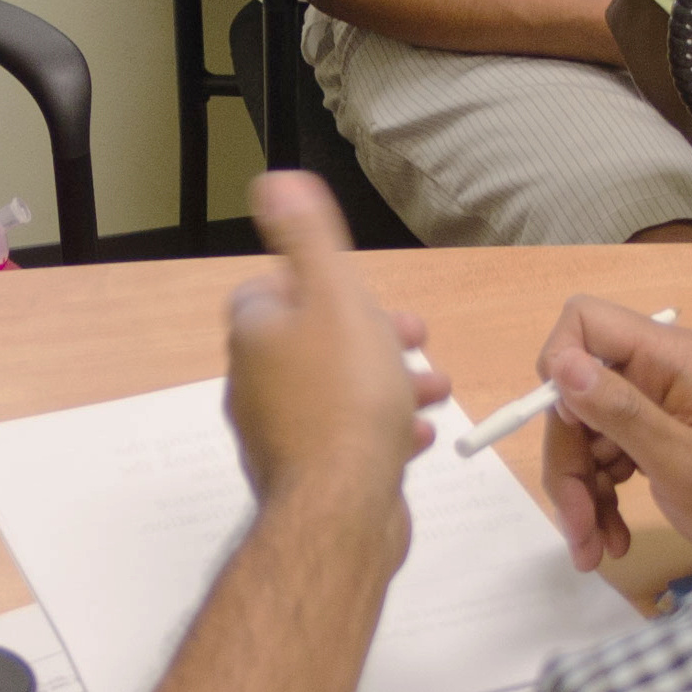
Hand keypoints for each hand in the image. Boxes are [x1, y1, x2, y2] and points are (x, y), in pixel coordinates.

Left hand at [223, 174, 451, 560]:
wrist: (342, 509)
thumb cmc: (343, 402)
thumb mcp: (336, 297)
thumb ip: (308, 238)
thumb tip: (275, 183)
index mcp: (257, 335)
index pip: (275, 291)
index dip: (322, 285)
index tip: (363, 290)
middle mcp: (257, 384)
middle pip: (315, 342)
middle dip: (371, 335)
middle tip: (414, 338)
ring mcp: (281, 434)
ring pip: (337, 391)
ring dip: (387, 383)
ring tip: (434, 387)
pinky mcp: (310, 475)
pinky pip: (348, 438)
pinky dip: (383, 429)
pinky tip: (416, 435)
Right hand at [535, 296, 691, 570]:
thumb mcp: (682, 462)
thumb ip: (620, 412)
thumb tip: (561, 364)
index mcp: (670, 358)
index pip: (585, 323)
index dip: (558, 368)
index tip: (566, 429)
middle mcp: (661, 371)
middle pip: (577, 394)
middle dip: (568, 461)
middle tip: (577, 528)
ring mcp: (661, 404)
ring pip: (588, 433)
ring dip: (582, 493)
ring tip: (594, 550)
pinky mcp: (662, 437)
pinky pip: (610, 457)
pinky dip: (603, 499)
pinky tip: (611, 540)